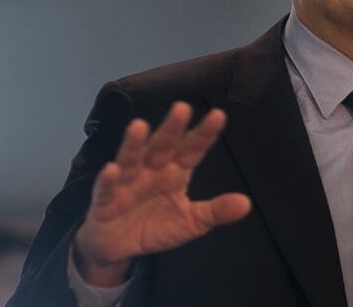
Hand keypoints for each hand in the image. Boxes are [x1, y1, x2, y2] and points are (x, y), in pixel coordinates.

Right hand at [73, 101, 250, 284]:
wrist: (119, 246)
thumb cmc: (156, 225)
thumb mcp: (192, 222)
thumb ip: (216, 211)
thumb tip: (246, 204)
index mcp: (176, 171)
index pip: (192, 149)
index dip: (204, 134)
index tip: (219, 115)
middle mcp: (152, 170)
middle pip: (163, 146)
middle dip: (171, 128)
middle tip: (182, 107)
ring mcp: (127, 182)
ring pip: (132, 158)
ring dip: (134, 143)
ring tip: (139, 125)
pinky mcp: (105, 200)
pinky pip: (106, 188)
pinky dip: (109, 179)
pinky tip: (113, 169)